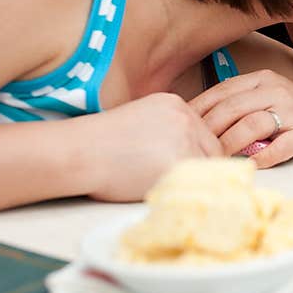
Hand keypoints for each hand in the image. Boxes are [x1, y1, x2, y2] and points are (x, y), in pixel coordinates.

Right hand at [81, 93, 222, 201]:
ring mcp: (187, 136)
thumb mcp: (140, 122)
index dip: (196, 154)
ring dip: (191, 179)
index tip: (180, 167)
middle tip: (175, 181)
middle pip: (213, 149)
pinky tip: (159, 188)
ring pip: (208, 167)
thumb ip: (167, 133)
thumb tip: (186, 155)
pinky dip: (184, 189)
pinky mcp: (182, 158)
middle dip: (199, 167)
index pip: (204, 134)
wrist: (78, 152)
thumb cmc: (99, 145)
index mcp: (175, 104)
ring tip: (160, 183)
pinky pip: (197, 181)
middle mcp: (186, 116)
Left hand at [189, 69, 292, 167]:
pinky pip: (277, 148)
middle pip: (232, 108)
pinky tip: (246, 165)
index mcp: (261, 80)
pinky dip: (259, 158)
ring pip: (251, 125)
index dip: (198, 109)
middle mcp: (275, 92)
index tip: (180, 125)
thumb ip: (238, 102)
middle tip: (192, 146)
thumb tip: (197, 121)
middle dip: (208, 130)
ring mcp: (291, 112)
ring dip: (229, 143)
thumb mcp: (266, 95)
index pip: (221, 92)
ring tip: (215, 157)